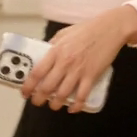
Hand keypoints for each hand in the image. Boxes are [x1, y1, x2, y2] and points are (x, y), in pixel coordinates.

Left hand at [22, 5, 136, 112]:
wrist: (111, 28)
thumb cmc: (88, 29)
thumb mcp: (64, 34)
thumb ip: (52, 46)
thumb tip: (43, 57)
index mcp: (55, 51)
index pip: (36, 73)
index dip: (28, 86)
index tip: (25, 93)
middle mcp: (65, 63)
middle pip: (47, 87)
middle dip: (39, 99)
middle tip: (38, 101)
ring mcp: (79, 70)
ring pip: (63, 94)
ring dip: (56, 104)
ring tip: (54, 105)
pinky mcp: (92, 75)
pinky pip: (83, 95)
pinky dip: (77, 105)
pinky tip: (73, 108)